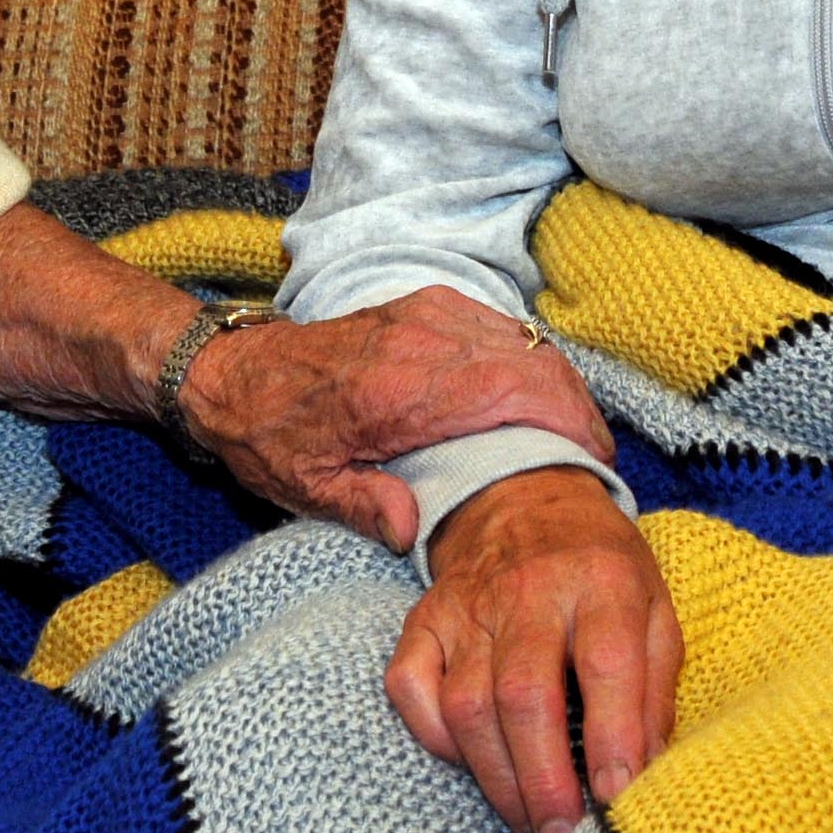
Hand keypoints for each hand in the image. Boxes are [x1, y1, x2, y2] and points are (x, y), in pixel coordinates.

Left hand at [180, 286, 616, 547]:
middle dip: (576, 409)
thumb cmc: (271, 437)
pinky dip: (530, 359)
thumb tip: (415, 530)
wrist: (235, 374)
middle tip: (597, 458)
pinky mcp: (427, 303)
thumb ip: (365, 507)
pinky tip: (537, 399)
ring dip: (558, 385)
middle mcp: (420, 339)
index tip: (594, 460)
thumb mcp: (307, 488)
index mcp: (396, 389)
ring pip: (523, 341)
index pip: (511, 391)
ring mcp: (426, 313)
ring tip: (575, 436)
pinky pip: (499, 327)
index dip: (565, 422)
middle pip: (532, 364)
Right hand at [384, 467, 680, 832]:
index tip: (618, 801)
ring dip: (497, 778)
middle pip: (524, 694)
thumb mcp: (657, 609)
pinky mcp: (423, 620)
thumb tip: (648, 775)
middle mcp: (529, 590)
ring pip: (468, 704)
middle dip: (543, 781)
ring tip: (529, 824)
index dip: (612, 739)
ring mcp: (467, 607)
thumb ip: (656, 688)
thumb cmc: (602, 570)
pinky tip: (472, 765)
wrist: (524, 498)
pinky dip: (434, 738)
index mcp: (602, 581)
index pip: (605, 664)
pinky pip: (410, 688)